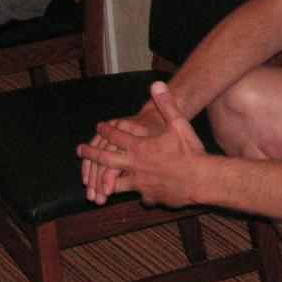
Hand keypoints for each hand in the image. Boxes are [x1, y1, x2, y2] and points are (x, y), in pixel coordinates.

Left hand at [79, 82, 207, 206]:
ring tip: (102, 183)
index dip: (106, 130)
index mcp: (140, 146)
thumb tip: (157, 85)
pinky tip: (143, 194)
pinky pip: (141, 196)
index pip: (115, 136)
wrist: (201, 180)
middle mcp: (135, 165)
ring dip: (109, 181)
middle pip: (105, 160)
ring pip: (116, 183)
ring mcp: (140, 183)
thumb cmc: (191, 152)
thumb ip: (166, 105)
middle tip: (80, 150)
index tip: (100, 126)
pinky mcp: (150, 196)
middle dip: (90, 154)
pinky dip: (141, 194)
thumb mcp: (179, 124)